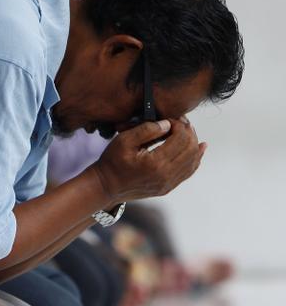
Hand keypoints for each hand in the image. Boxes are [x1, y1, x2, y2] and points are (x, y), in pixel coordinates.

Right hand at [91, 118, 205, 203]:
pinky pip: (189, 171)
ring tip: (186, 131)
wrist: (106, 186)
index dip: (179, 124)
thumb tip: (168, 124)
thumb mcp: (123, 140)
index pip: (180, 138)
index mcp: (155, 163)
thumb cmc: (112, 162)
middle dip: (188, 131)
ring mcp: (168, 184)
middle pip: (190, 148)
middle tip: (179, 122)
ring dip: (193, 143)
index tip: (170, 118)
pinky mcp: (167, 187)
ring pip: (193, 160)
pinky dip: (196, 158)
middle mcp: (165, 175)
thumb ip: (146, 130)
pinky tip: (199, 148)